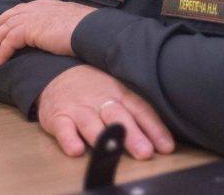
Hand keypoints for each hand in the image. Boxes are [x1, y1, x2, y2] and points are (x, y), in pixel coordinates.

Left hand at [0, 0, 94, 66]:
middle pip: (10, 16)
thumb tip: (66, 34)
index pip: (24, 9)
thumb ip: (65, 25)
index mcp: (48, 5)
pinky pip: (9, 42)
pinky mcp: (29, 30)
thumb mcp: (75, 23)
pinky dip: (2, 53)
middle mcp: (37, 8)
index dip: (11, 16)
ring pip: (5, 29)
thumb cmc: (89, 29)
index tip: (4, 22)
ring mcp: (32, 18)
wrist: (90, 29)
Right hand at [37, 65, 174, 159]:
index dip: (154, 128)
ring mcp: (79, 108)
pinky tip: (77, 149)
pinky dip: (69, 139)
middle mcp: (101, 100)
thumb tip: (163, 137)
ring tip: (113, 150)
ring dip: (103, 137)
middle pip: (118, 117)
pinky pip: (63, 129)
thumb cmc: (96, 87)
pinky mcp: (58, 117)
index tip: (165, 146)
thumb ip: (137, 111)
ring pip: (91, 123)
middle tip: (145, 152)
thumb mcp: (118, 90)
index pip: (140, 109)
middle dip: (132, 134)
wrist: (58, 71)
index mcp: (120, 93)